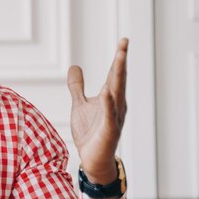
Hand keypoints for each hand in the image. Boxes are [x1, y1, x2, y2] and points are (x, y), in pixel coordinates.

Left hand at [67, 38, 127, 183]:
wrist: (92, 159)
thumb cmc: (90, 132)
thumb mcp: (79, 104)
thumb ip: (77, 86)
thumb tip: (74, 66)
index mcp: (110, 97)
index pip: (115, 74)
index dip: (119, 58)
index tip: (124, 40)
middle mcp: (115, 105)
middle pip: (118, 80)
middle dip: (121, 62)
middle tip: (124, 44)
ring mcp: (114, 117)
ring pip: (117, 94)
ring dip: (118, 77)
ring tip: (120, 59)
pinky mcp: (108, 130)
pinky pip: (109, 115)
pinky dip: (108, 104)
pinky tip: (107, 92)